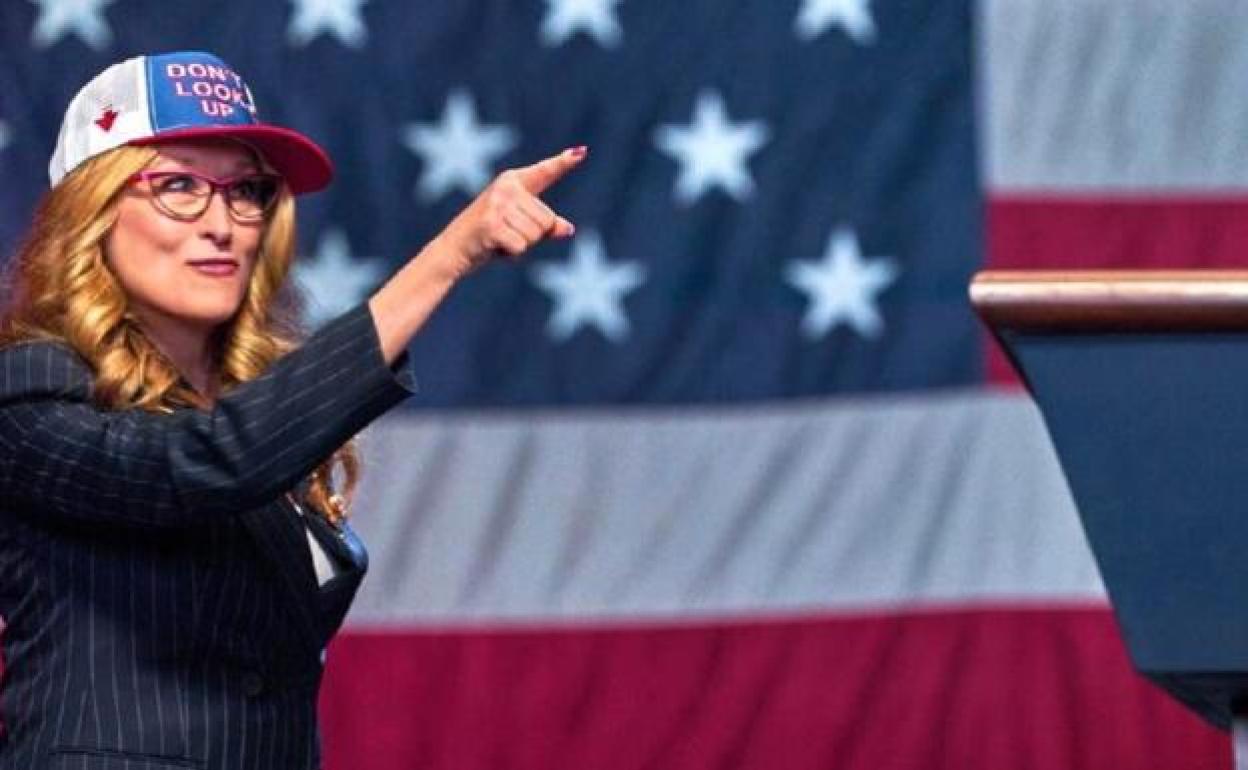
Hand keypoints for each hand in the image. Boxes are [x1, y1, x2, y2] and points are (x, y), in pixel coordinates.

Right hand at [434, 146, 585, 279]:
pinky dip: (512, 254)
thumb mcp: (519, 227)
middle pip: (547, 220)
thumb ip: (544, 226)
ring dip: (522, 245)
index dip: (564, 163)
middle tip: (506, 234)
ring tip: (500, 240)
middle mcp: (506, 187)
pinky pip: (522, 246)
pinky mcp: (492, 224)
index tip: (582, 151)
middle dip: (532, 236)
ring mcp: (498, 204)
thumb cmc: (488, 237)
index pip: (544, 172)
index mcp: (513, 181)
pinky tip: (494, 247)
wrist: (452, 250)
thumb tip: (569, 229)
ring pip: (536, 234)